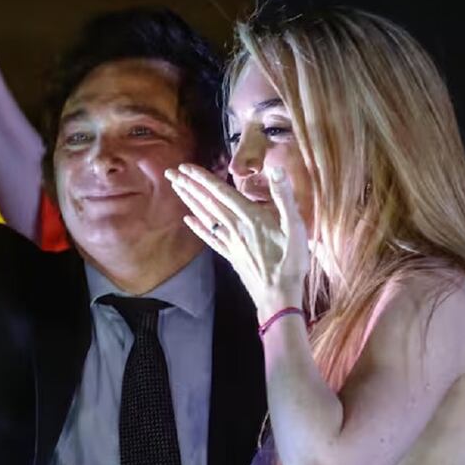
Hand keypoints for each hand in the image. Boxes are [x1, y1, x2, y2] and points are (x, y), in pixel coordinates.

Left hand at [166, 164, 308, 319]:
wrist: (278, 297)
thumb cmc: (290, 263)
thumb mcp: (296, 227)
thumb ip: (284, 197)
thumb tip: (276, 169)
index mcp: (250, 217)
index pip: (221, 192)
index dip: (202, 178)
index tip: (185, 167)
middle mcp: (235, 227)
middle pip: (207, 202)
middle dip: (188, 185)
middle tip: (169, 173)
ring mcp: (230, 242)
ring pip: (205, 216)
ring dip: (190, 200)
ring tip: (176, 188)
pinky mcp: (230, 255)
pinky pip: (210, 238)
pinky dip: (198, 227)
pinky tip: (187, 220)